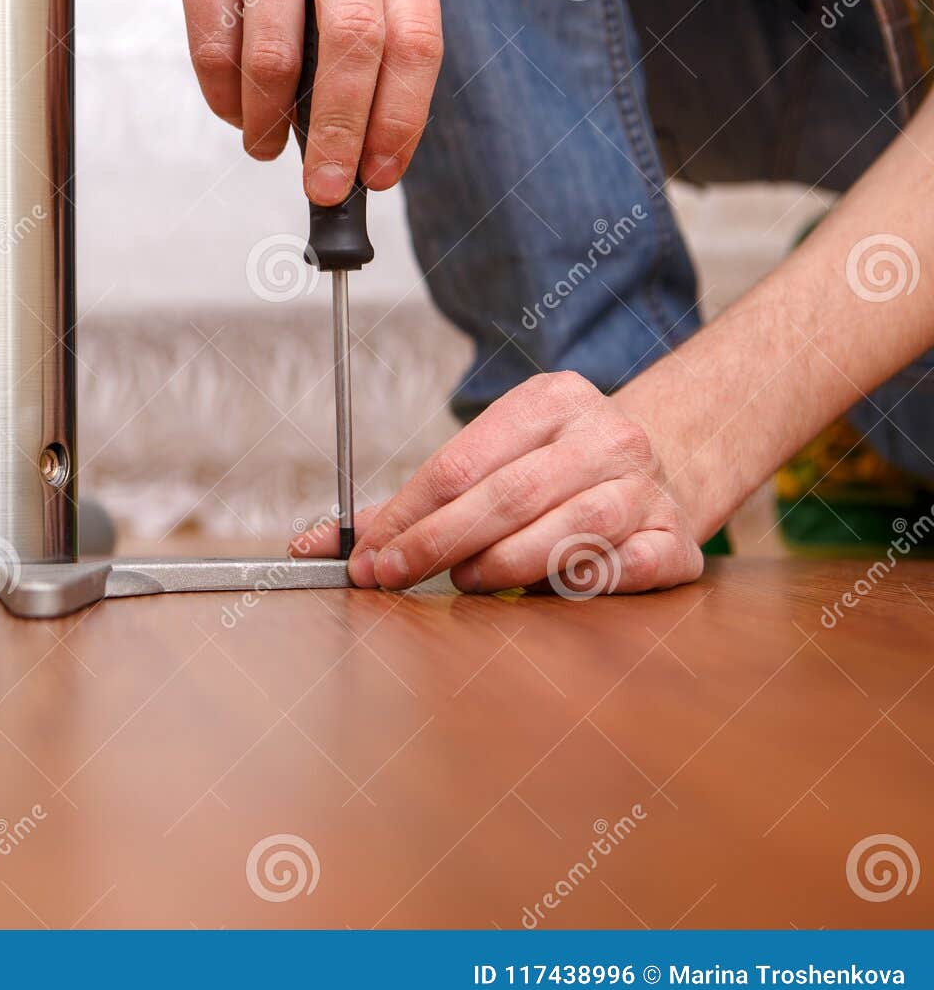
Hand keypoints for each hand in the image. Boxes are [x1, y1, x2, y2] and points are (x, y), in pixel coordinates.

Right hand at [155, 0, 442, 202]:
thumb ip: (369, 45)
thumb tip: (359, 156)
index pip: (416, 39)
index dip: (400, 118)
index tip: (379, 175)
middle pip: (353, 45)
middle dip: (338, 133)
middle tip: (323, 188)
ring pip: (273, 54)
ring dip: (268, 124)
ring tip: (265, 147)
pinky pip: (212, 44)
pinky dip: (223, 99)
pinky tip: (235, 109)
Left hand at [291, 372, 705, 595]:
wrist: (673, 460)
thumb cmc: (555, 469)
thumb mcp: (492, 459)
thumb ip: (407, 504)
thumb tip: (312, 544)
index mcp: (551, 400)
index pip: (460, 462)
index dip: (406, 515)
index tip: (366, 557)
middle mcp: (604, 435)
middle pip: (506, 495)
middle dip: (437, 541)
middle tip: (393, 576)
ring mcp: (646, 486)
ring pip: (567, 530)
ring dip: (505, 563)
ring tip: (467, 581)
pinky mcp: (676, 538)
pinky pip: (626, 567)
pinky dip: (583, 583)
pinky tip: (549, 589)